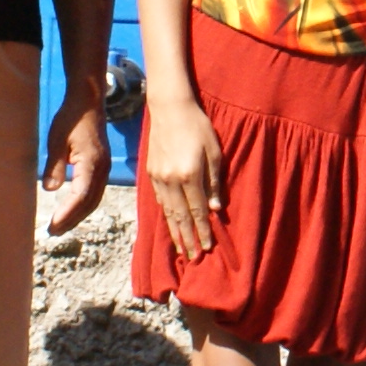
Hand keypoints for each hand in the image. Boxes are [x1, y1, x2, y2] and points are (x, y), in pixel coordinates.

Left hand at [41, 83, 112, 232]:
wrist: (88, 101)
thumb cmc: (71, 118)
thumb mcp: (56, 140)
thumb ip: (54, 166)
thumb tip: (50, 190)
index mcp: (92, 163)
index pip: (80, 196)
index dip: (67, 213)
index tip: (52, 225)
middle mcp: (102, 169)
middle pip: (89, 203)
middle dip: (71, 220)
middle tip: (51, 232)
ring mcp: (104, 168)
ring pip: (93, 200)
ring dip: (77, 215)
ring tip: (59, 226)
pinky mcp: (101, 167)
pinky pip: (94, 192)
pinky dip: (83, 205)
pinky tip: (71, 209)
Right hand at [145, 95, 224, 261]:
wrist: (170, 109)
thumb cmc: (198, 127)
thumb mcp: (214, 152)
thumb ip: (214, 182)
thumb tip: (214, 209)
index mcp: (189, 175)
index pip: (197, 211)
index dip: (203, 231)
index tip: (208, 247)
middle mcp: (171, 180)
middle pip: (180, 217)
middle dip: (188, 238)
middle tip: (194, 256)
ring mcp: (158, 178)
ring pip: (167, 212)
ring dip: (175, 232)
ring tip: (181, 248)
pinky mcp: (151, 173)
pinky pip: (160, 201)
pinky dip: (166, 216)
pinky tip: (170, 225)